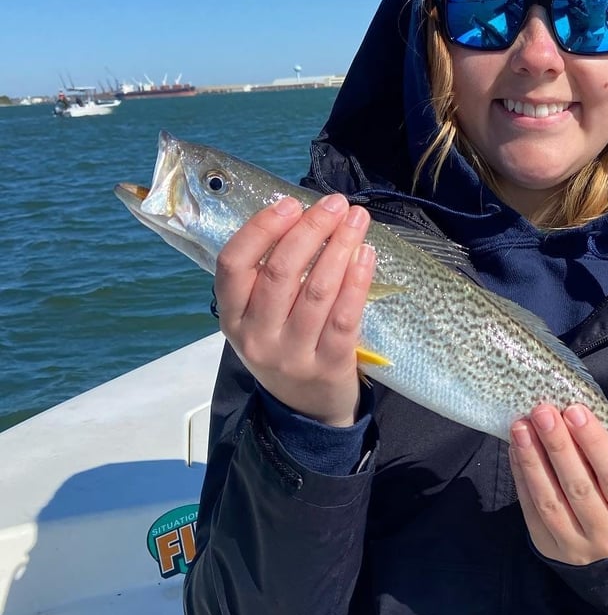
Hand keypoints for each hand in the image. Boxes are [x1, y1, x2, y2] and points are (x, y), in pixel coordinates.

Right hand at [214, 193, 374, 425]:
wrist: (307, 411)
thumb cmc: (284, 348)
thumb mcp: (260, 319)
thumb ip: (269, 276)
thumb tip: (303, 216)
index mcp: (232, 319)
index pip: (233, 265)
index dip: (260, 229)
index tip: (290, 203)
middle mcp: (257, 337)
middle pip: (280, 273)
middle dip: (310, 230)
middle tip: (335, 204)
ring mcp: (292, 355)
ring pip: (316, 292)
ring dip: (339, 248)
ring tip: (357, 220)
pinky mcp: (329, 366)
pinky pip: (345, 318)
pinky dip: (357, 282)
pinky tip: (366, 256)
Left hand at [509, 404, 607, 564]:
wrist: (603, 553)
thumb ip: (605, 457)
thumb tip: (572, 414)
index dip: (595, 442)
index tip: (575, 411)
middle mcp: (606, 534)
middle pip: (579, 487)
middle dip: (558, 445)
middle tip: (543, 412)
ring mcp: (575, 544)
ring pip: (550, 499)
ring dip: (533, 459)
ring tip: (521, 427)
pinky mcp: (547, 546)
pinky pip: (530, 508)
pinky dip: (522, 476)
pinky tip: (516, 449)